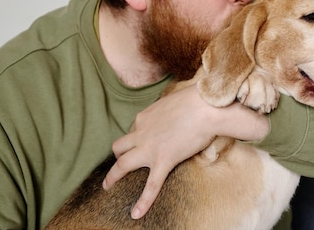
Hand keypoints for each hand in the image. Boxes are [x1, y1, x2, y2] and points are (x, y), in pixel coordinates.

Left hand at [102, 83, 268, 219]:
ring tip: (108, 186)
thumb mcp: (175, 101)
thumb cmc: (196, 101)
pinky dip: (142, 202)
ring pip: (122, 164)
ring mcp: (150, 148)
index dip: (137, 138)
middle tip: (119, 163)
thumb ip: (168, 110)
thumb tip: (176, 113)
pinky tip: (135, 213)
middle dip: (118, 155)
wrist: (205, 107)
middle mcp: (141, 132)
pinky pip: (150, 186)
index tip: (144, 142)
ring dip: (113, 176)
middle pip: (119, 146)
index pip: (134, 130)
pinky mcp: (163, 161)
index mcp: (145, 117)